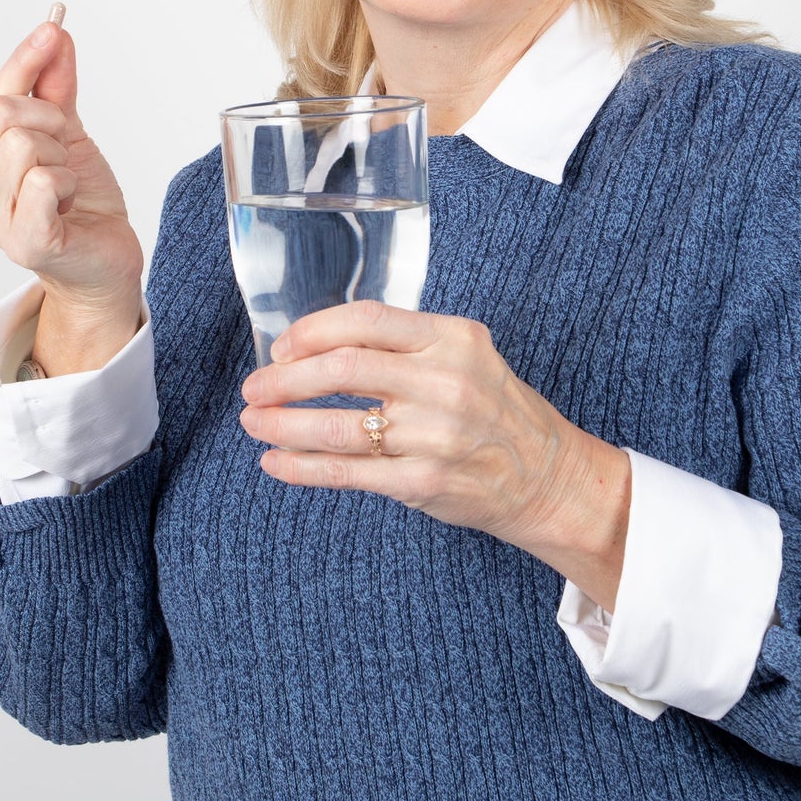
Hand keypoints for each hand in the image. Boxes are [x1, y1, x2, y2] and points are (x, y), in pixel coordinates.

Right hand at [0, 18, 143, 369]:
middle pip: (1, 114)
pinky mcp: (24, 241)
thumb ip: (53, 82)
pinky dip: (68, 184)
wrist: (104, 255)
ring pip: (26, 146)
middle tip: (64, 149)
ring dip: (62, 160)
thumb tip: (52, 32)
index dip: (25, 61)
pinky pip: (44, 182)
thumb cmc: (78, 199)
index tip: (52, 30)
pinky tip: (68, 204)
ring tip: (65, 186)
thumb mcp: (66, 130)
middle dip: (49, 121)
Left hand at [238, 301, 631, 608]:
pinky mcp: (425, 481)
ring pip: (337, 426)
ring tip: (254, 423)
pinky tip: (276, 462)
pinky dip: (301, 468)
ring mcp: (435, 434)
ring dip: (282, 425)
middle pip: (343, 369)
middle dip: (284, 379)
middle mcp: (444, 381)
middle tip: (254, 388)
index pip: (366, 320)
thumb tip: (317, 345)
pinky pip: (347, 473)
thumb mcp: (464, 354)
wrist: (547, 475)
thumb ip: (404, 344)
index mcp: (451, 338)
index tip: (281, 348)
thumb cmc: (493, 410)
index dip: (312, 331)